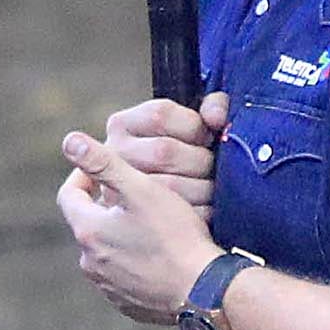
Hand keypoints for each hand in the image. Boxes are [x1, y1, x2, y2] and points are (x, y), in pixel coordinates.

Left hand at [55, 116, 224, 326]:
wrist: (204, 292)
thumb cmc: (175, 236)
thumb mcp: (141, 189)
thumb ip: (104, 162)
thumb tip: (70, 140)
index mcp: (88, 232)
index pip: (69, 195)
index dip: (82, 175)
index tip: (100, 168)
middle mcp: (90, 264)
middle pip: (89, 225)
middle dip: (105, 208)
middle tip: (132, 195)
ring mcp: (109, 288)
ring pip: (107, 253)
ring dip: (120, 237)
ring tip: (149, 225)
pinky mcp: (129, 305)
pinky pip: (124, 278)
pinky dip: (134, 264)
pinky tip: (159, 255)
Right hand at [95, 92, 229, 207]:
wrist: (155, 212)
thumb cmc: (180, 158)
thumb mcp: (189, 126)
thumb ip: (211, 108)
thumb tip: (216, 117)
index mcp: (122, 124)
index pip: (160, 114)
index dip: (194, 126)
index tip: (206, 136)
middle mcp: (113, 153)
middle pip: (164, 151)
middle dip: (200, 161)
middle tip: (209, 167)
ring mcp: (116, 189)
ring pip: (170, 186)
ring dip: (202, 188)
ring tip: (207, 188)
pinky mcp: (131, 221)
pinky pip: (175, 217)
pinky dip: (199, 213)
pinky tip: (202, 208)